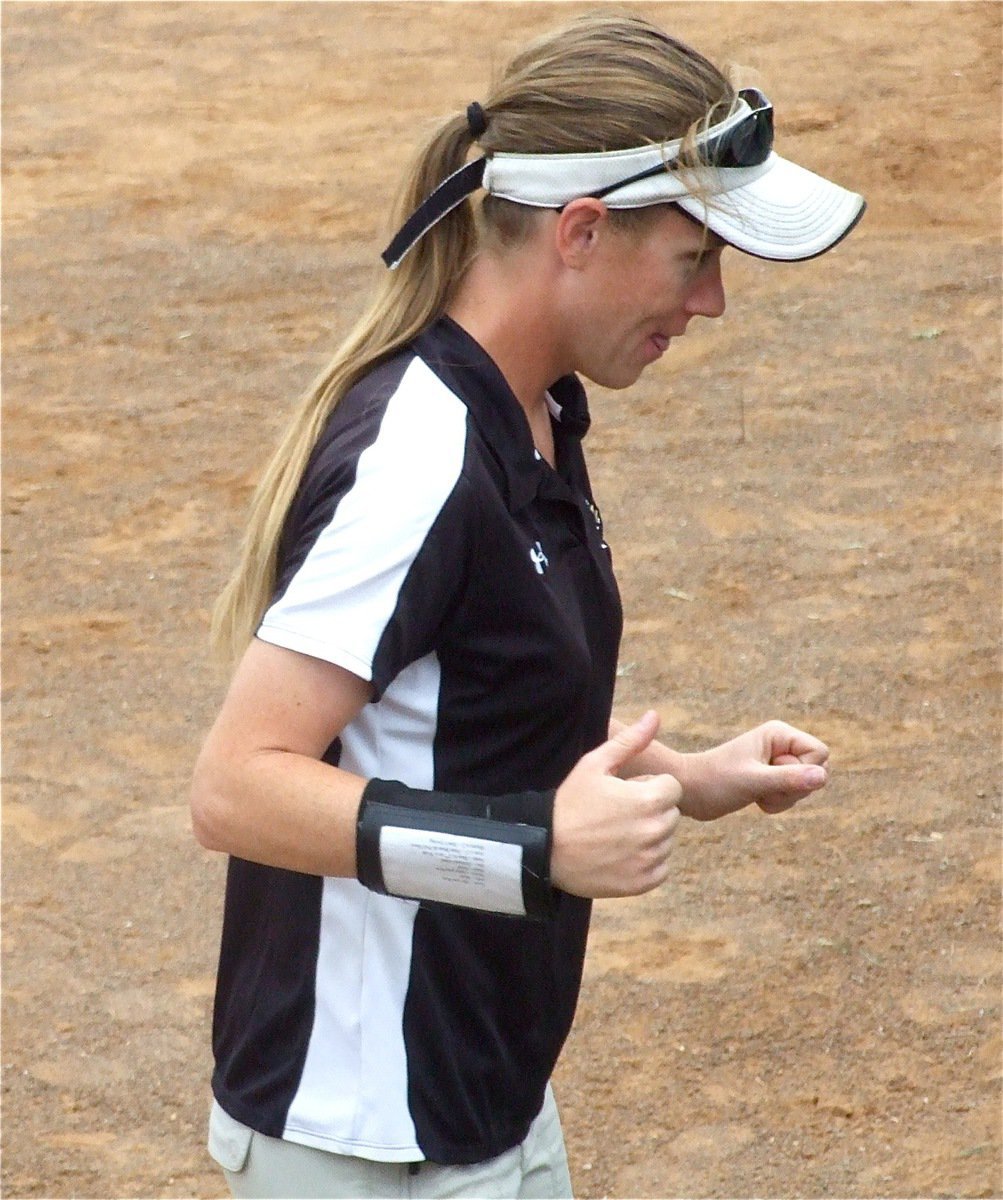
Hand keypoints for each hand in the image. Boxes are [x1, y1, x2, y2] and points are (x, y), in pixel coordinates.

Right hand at [552, 711, 681, 898]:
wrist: (544, 849)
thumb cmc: (569, 802)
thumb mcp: (595, 764)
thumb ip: (630, 741)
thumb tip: (655, 716)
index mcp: (648, 800)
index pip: (672, 788)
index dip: (649, 787)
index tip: (624, 793)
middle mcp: (655, 831)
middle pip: (670, 814)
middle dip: (651, 810)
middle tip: (617, 814)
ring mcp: (650, 859)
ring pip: (666, 841)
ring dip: (649, 836)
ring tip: (615, 835)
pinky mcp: (643, 883)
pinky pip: (660, 867)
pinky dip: (646, 862)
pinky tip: (618, 854)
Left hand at [680, 720, 828, 820]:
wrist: (688, 791)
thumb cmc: (715, 781)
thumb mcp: (753, 781)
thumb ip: (789, 779)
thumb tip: (823, 777)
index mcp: (779, 733)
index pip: (820, 752)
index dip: (804, 771)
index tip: (772, 773)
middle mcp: (781, 744)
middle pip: (817, 771)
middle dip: (794, 788)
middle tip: (762, 786)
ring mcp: (777, 761)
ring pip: (807, 786)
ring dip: (784, 798)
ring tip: (756, 793)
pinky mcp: (771, 777)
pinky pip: (794, 795)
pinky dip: (777, 803)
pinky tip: (755, 799)